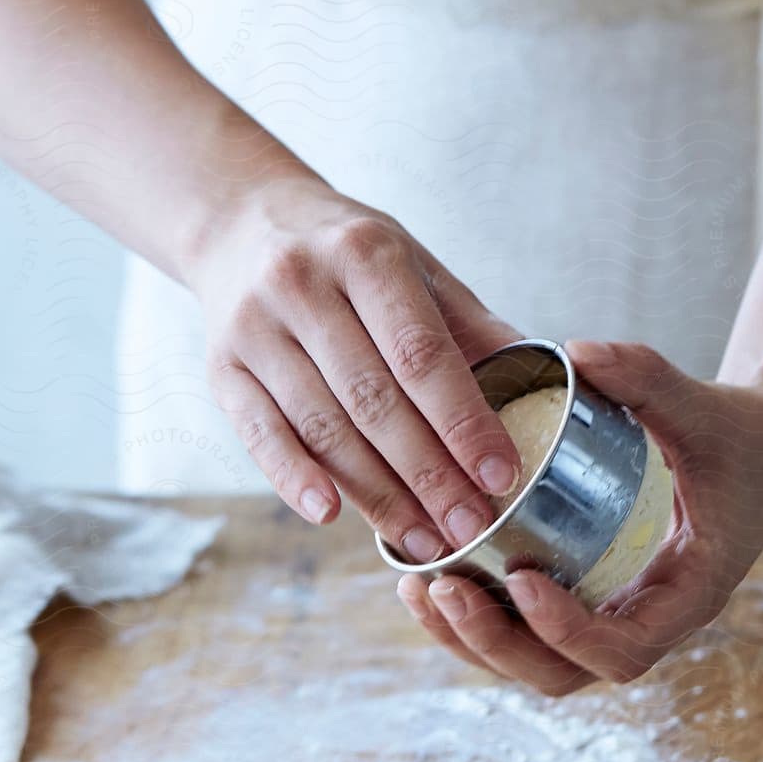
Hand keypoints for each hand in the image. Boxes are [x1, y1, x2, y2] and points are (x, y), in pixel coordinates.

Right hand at [190, 172, 520, 557]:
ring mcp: (254, 328)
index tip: (499, 476)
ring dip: (376, 494)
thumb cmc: (344, 251)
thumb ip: (467, 326)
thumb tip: (542, 386)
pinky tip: (331, 517)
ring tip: (424, 540)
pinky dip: (294, 480)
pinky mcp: (220, 368)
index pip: (421, 353)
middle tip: (471, 527)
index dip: (462, 421)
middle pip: (374, 400)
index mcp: (365, 253)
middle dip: (428, 474)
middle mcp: (302, 285)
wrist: (241, 222)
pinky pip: (261, 435)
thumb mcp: (411, 263)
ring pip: (322, 427)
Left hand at [395, 340, 762, 693]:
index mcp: (687, 597)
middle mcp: (647, 623)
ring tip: (419, 588)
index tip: (521, 579)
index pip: (623, 650)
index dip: (567, 631)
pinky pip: (527, 635)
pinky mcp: (588, 602)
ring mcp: (614, 620)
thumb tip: (576, 349)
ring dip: (472, 641)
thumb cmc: (742, 433)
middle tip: (441, 587)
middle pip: (562, 675)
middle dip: (495, 642)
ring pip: (535, 665)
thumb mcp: (705, 408)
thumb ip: (648, 379)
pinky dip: (478, 619)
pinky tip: (428, 578)